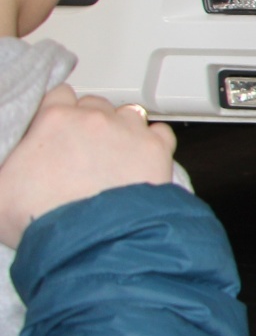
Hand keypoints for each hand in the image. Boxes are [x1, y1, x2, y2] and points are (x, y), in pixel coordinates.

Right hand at [0, 87, 176, 247]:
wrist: (87, 241)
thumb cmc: (41, 218)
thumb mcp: (0, 189)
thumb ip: (8, 167)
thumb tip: (11, 171)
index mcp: (54, 120)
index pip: (59, 95)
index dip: (59, 111)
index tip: (60, 127)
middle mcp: (94, 118)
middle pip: (94, 104)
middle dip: (90, 123)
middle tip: (85, 150)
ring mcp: (128, 131)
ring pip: (128, 114)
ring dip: (122, 129)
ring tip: (114, 157)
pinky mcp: (156, 149)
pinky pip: (160, 132)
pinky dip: (153, 142)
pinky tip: (142, 160)